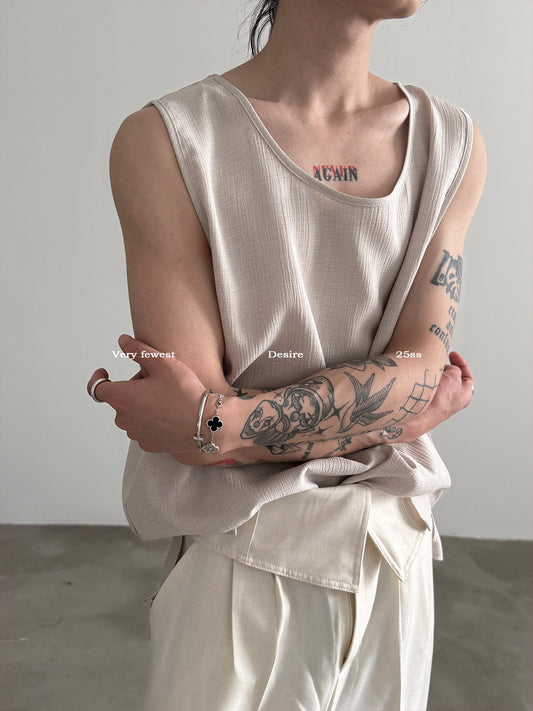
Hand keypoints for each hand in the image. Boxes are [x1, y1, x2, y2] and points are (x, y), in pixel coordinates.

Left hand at [87, 335, 212, 463]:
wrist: (206, 424)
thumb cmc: (184, 393)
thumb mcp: (163, 363)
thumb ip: (138, 350)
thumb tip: (122, 340)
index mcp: (122, 398)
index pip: (96, 389)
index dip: (98, 378)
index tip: (105, 372)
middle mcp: (123, 419)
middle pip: (120, 400)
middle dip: (132, 389)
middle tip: (156, 381)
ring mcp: (135, 434)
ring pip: (132, 414)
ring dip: (141, 405)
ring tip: (165, 398)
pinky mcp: (148, 444)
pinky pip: (143, 428)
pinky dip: (151, 420)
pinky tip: (169, 414)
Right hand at [398, 350, 474, 441]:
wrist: (419, 412)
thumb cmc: (439, 401)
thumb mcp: (453, 377)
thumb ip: (454, 369)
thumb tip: (447, 369)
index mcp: (464, 395)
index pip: (466, 376)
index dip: (461, 363)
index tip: (453, 355)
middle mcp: (451, 400)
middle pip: (450, 377)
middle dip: (444, 369)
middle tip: (438, 365)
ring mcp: (437, 401)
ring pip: (436, 381)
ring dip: (432, 375)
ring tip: (429, 374)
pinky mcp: (425, 400)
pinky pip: (425, 385)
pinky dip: (423, 380)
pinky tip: (421, 379)